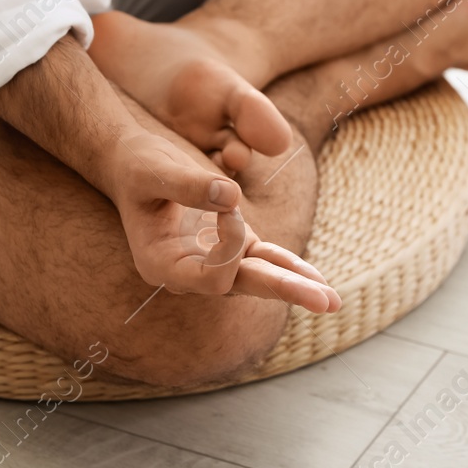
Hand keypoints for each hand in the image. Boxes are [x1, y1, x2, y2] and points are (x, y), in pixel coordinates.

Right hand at [105, 129, 341, 313]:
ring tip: (332, 300)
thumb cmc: (137, 167)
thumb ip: (188, 184)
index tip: (228, 202)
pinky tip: (318, 279)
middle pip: (242, 286)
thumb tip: (231, 196)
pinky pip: (265, 259)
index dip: (230, 243)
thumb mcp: (154, 170)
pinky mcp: (231, 245)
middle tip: (325, 302)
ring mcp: (212, 260)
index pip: (213, 275)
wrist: (135, 164)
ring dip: (296, 285)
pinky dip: (290, 266)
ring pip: (258, 277)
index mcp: (163, 265)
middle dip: (286, 290)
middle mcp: (189, 273)